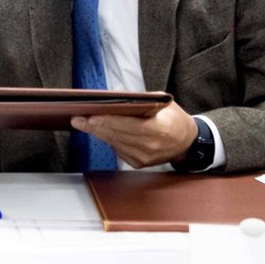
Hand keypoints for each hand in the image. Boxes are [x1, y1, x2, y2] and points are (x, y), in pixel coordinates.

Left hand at [71, 101, 197, 168]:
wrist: (187, 142)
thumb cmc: (173, 118)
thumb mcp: (163, 103)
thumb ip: (142, 101)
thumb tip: (114, 99)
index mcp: (160, 129)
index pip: (129, 126)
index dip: (109, 122)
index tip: (91, 117)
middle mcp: (151, 147)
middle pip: (117, 136)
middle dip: (95, 127)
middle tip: (77, 119)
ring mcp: (144, 158)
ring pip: (115, 144)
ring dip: (97, 133)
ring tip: (82, 123)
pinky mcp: (138, 163)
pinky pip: (118, 149)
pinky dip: (108, 139)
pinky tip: (98, 131)